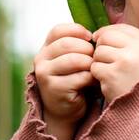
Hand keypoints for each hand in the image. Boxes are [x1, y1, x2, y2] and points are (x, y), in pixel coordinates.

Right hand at [33, 22, 95, 139]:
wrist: (65, 109)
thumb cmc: (74, 80)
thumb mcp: (73, 59)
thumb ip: (78, 45)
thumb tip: (98, 33)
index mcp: (46, 48)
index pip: (58, 30)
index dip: (77, 30)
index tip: (90, 38)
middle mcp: (40, 59)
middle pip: (67, 43)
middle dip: (87, 49)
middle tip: (95, 58)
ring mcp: (44, 74)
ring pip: (74, 59)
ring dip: (90, 64)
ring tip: (94, 70)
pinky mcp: (53, 88)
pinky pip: (78, 77)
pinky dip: (90, 79)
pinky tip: (92, 83)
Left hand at [89, 23, 138, 102]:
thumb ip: (131, 45)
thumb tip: (102, 34)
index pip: (122, 28)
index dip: (108, 32)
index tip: (100, 39)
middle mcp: (137, 49)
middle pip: (106, 37)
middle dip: (101, 48)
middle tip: (105, 60)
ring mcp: (124, 61)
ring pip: (98, 52)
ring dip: (99, 63)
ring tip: (110, 74)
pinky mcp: (112, 74)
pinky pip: (95, 67)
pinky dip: (98, 76)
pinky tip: (108, 83)